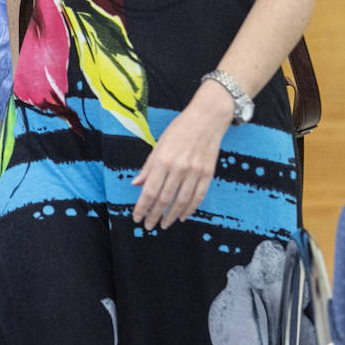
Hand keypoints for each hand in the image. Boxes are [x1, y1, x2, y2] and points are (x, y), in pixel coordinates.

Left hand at [131, 88, 232, 229]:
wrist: (207, 118)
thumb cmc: (179, 129)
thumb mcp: (159, 144)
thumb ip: (148, 167)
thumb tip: (136, 184)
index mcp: (163, 160)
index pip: (150, 190)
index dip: (142, 206)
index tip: (137, 217)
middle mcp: (179, 168)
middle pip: (164, 199)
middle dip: (155, 215)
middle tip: (149, 226)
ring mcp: (195, 172)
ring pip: (182, 201)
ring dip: (171, 215)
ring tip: (164, 224)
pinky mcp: (208, 174)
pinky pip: (198, 196)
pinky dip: (190, 208)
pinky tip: (183, 215)